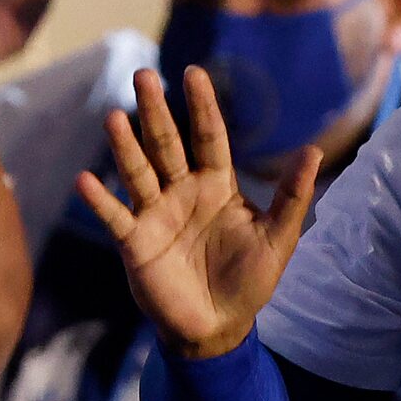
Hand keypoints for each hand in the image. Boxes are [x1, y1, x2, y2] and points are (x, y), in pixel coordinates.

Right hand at [75, 69, 318, 358]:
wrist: (219, 327)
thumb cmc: (250, 281)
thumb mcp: (278, 238)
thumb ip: (292, 195)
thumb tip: (315, 151)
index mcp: (216, 185)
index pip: (209, 137)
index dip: (202, 107)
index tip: (194, 73)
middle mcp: (182, 191)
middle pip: (166, 144)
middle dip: (155, 112)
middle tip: (143, 75)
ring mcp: (155, 214)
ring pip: (138, 172)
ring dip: (125, 147)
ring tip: (114, 118)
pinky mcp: (135, 242)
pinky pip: (116, 217)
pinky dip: (100, 200)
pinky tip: (85, 180)